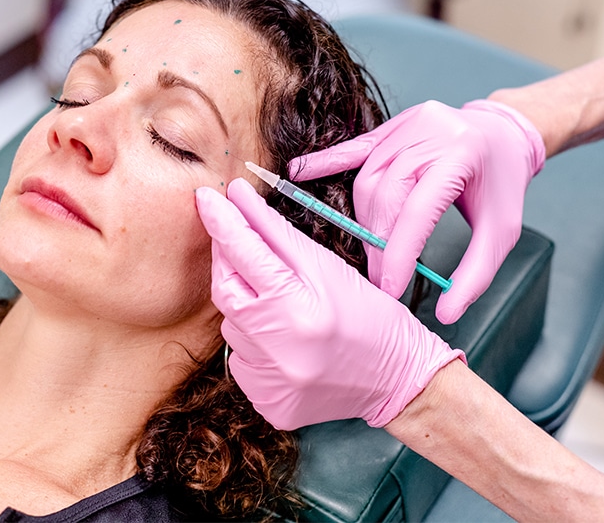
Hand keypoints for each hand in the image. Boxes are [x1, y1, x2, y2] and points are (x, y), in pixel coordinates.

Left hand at [195, 178, 463, 430]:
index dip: (222, 222)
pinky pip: (242, 361)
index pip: (244, 255)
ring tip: (283, 308)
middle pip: (226, 291)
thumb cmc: (371, 317)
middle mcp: (281, 352)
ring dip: (247, 307)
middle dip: (226, 262)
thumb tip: (239, 200)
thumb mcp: (330, 268)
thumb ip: (279, 235)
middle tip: (235, 242)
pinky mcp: (268, 405)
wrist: (398, 380)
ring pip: (232, 327)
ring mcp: (271, 385)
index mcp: (301, 310)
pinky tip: (284, 342)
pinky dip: (255, 343)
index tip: (205, 197)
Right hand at [289, 100, 544, 323]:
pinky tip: (300, 172)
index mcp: (463, 153)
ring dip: (364, 219)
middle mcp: (432, 131)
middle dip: (379, 241)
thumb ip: (476, 275)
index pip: (419, 208)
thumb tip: (446, 313)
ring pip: (368, 178)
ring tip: (370, 249)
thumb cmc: (501, 185)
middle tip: (377, 277)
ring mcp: (408, 123)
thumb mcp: (502, 232)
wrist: (504, 135)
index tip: (389, 286)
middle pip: (387, 193)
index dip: (399, 251)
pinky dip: (326, 162)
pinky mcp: (391, 125)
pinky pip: (353, 148)